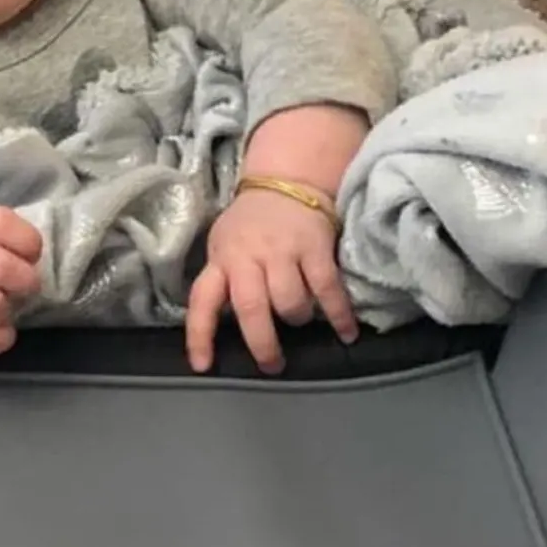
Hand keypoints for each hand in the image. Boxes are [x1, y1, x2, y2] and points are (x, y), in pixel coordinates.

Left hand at [186, 186, 355, 374]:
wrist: (288, 180)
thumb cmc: (251, 225)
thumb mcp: (225, 246)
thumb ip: (224, 280)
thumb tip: (224, 326)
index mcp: (222, 260)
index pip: (202, 301)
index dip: (199, 336)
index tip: (202, 366)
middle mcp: (248, 257)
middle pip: (250, 307)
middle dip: (262, 343)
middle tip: (272, 365)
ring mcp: (282, 251)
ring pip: (289, 302)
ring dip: (296, 319)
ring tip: (299, 320)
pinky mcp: (315, 247)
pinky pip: (327, 289)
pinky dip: (339, 316)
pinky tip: (347, 334)